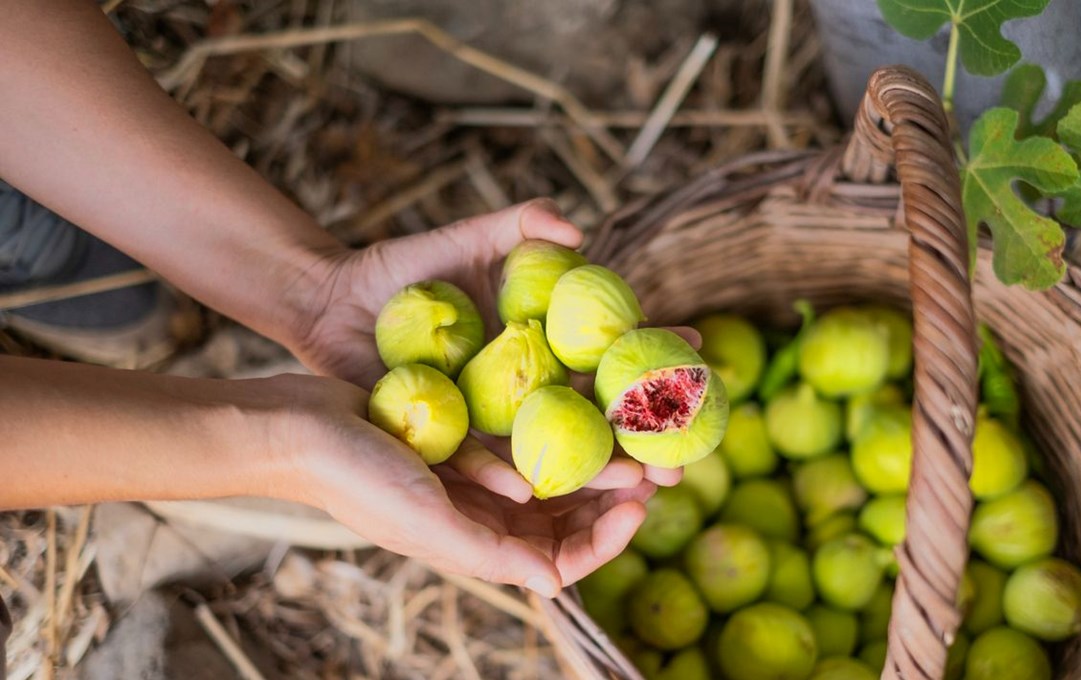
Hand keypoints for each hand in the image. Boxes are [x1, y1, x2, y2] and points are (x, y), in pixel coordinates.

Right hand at [282, 374, 657, 596]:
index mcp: (479, 548)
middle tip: (657, 458)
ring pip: (557, 470)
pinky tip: (587, 392)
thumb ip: (490, 555)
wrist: (301, 427)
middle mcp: (485, 517)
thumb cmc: (356, 479)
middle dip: (616, 493)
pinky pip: (528, 432)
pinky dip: (560, 421)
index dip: (609, 538)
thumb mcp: (425, 521)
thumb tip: (557, 586)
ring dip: (596, 453)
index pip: (563, 558)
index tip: (641, 502)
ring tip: (634, 425)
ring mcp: (478, 476)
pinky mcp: (470, 434)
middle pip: (569, 514)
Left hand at [293, 198, 684, 491]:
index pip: (609, 351)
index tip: (700, 357)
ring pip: (549, 448)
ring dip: (592, 471)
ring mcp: (488, 416)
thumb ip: (517, 226)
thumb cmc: (399, 270)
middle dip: (642, 437)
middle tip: (684, 456)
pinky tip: (531, 490)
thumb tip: (578, 229)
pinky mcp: (447, 438)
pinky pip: (476, 459)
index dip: (656, 355)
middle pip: (595, 413)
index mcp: (538, 340)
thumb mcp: (462, 239)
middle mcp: (523, 384)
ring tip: (636, 487)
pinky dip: (502, 473)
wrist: (329, 304)